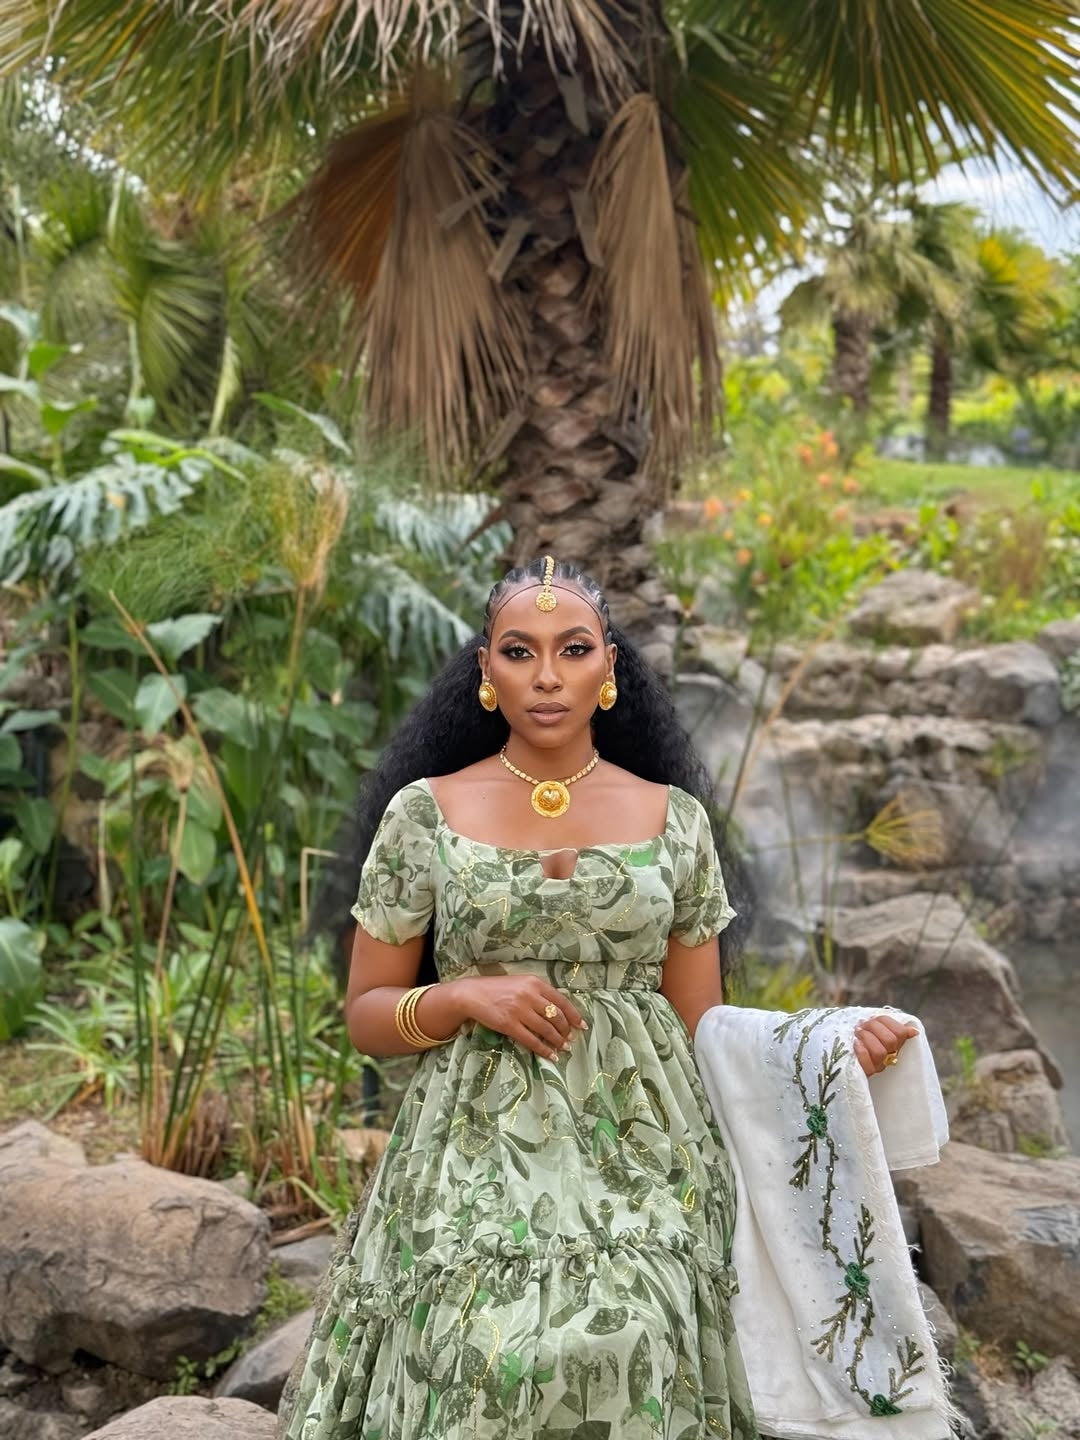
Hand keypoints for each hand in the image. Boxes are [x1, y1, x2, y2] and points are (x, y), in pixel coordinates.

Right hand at [450, 975, 586, 1060]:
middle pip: (556, 1016)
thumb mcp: (520, 983)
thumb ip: (538, 992)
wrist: (471, 994)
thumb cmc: (497, 988)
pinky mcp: (509, 1025)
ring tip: (564, 1048)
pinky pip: (531, 1040)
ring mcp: (519, 1010)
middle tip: (570, 1039)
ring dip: (558, 1041)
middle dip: (566, 1030)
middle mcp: (529, 995)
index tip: (582, 1026)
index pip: (562, 1001)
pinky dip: (543, 1049)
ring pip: (546, 1029)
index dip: (574, 1015)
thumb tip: (558, 1010)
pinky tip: (550, 1055)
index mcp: (534, 982)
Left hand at [853, 1014, 919, 1076]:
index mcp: (894, 1045)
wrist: (844, 1059)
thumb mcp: (876, 1032)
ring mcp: (878, 1067)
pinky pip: (866, 1063)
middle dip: (874, 1027)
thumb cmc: (862, 1041)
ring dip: (866, 1036)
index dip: (886, 1022)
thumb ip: (890, 1028)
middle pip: (890, 1041)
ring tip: (857, 1032)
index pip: (900, 1032)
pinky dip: (860, 1049)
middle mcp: (888, 1057)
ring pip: (879, 1052)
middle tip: (862, 1024)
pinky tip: (855, 1042)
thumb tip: (914, 1031)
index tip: (873, 1018)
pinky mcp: (865, 1074)